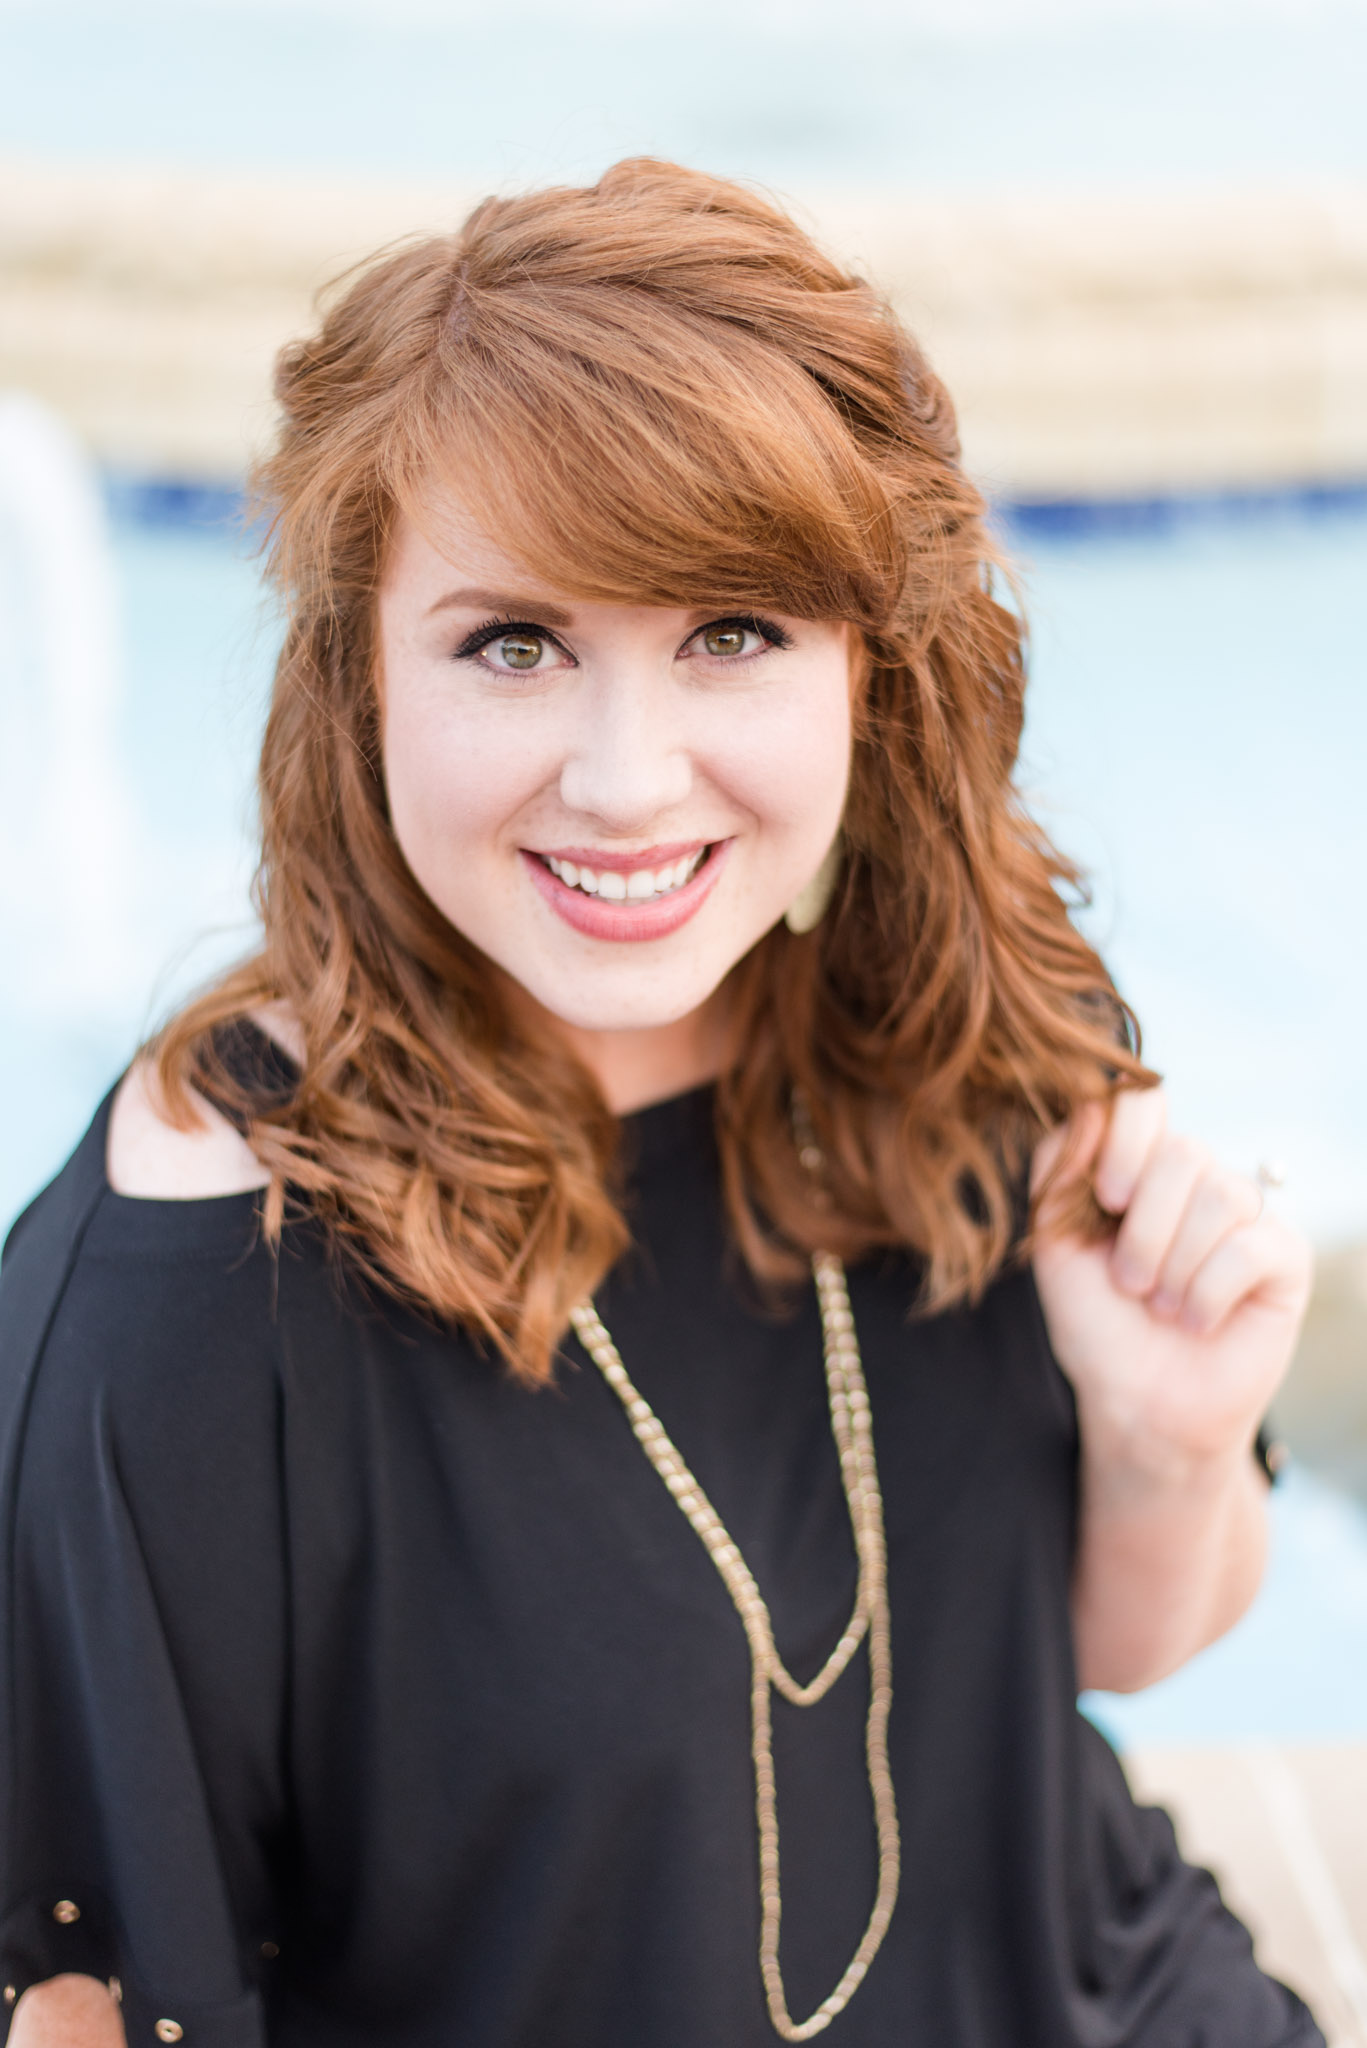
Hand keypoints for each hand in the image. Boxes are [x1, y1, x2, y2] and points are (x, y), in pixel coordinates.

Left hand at [1031, 1088, 1312, 1477]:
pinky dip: (1207, 1294)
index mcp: (1140, 1165)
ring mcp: (1246, 1215)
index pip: (1146, 1100)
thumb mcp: (1054, 1241)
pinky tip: (1197, 1321)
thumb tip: (1093, 1105)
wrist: (1137, 1403)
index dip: (1127, 1140)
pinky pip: (1250, 1246)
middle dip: (1145, 1230)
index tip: (1107, 1200)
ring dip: (1175, 1267)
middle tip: (1131, 1284)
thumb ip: (1060, 1167)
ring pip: (1221, 1195)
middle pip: (1185, 1153)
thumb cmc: (1096, 1324)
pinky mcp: (1285, 1256)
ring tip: (1162, 1306)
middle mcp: (1198, 1180)